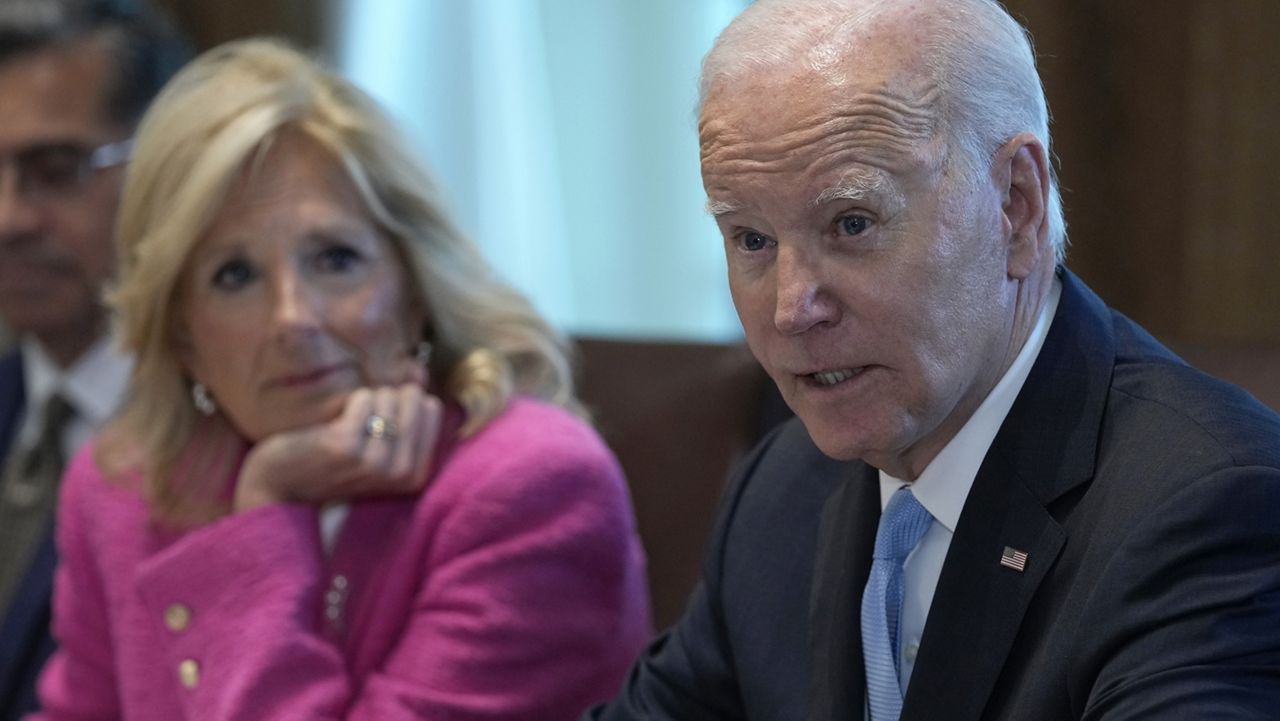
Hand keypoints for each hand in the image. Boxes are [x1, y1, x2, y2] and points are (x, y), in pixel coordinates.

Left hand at [233, 371, 442, 512]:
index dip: (405, 402)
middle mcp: (401, 472)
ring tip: (347, 422)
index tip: (381, 421)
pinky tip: (336, 419)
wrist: (282, 485)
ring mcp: (375, 461)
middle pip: (415, 400)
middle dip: (389, 397)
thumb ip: (406, 417)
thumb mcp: (378, 447)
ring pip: (389, 397)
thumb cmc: (331, 460)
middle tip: (362, 420)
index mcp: (415, 474)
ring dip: (368, 398)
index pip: (432, 409)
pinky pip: (364, 398)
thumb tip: (420, 372)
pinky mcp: (347, 447)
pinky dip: (351, 399)